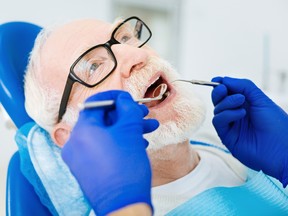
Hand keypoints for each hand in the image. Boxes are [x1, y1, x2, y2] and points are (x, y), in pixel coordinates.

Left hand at [61, 90, 158, 214]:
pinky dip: (119, 143)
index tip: (128, 98)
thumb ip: (127, 109)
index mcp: (82, 130)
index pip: (95, 103)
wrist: (123, 206)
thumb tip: (123, 99)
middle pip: (103, 120)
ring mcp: (80, 158)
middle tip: (143, 115)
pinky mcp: (87, 169)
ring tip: (148, 130)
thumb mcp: (130, 131)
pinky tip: (138, 144)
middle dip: (126, 116)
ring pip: (106, 135)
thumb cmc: (126, 168)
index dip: (114, 97)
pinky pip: (103, 149)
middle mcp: (75, 143)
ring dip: (127, 130)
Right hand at [211, 77, 287, 186]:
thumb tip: (224, 80)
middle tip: (224, 89)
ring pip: (217, 109)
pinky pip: (219, 121)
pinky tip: (241, 114)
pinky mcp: (227, 136)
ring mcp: (231, 125)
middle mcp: (236, 114)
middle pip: (219, 100)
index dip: (221, 85)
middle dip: (219, 92)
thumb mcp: (261, 99)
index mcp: (246, 104)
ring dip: (227, 102)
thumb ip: (244, 86)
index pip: (228, 92)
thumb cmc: (277, 125)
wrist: (282, 149)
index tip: (217, 80)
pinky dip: (227, 114)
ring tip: (241, 101)